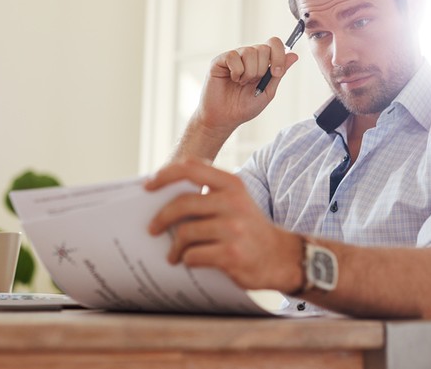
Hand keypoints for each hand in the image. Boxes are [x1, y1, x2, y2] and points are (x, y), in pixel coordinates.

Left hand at [145, 158, 302, 292]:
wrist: (282, 258)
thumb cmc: (250, 229)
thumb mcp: (236, 201)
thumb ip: (209, 194)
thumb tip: (164, 194)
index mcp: (232, 184)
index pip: (191, 168)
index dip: (165, 175)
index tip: (148, 186)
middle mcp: (233, 202)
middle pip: (182, 204)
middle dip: (161, 218)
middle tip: (152, 229)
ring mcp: (234, 228)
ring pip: (185, 233)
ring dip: (174, 247)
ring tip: (174, 254)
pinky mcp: (231, 254)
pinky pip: (194, 256)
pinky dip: (188, 261)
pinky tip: (191, 262)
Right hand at [195, 37, 299, 137]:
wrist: (225, 118)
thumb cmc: (244, 106)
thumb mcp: (268, 91)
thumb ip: (279, 72)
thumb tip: (294, 55)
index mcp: (262, 62)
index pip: (274, 44)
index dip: (279, 55)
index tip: (276, 73)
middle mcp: (249, 56)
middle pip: (264, 48)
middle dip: (261, 70)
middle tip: (252, 83)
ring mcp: (235, 56)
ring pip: (250, 52)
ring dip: (248, 73)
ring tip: (241, 83)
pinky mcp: (220, 60)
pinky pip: (233, 57)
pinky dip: (236, 72)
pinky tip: (232, 79)